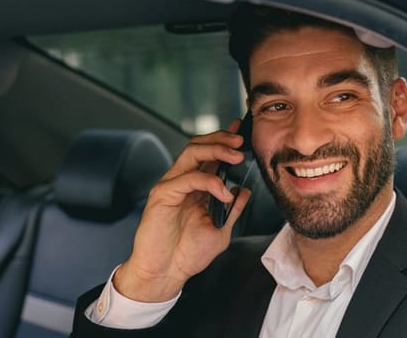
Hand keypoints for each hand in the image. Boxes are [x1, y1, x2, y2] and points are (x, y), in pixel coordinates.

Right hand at [113, 119, 252, 302]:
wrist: (166, 273)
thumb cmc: (186, 255)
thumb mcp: (220, 230)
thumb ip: (232, 210)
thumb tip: (244, 191)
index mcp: (195, 188)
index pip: (208, 155)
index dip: (224, 141)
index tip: (242, 133)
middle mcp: (181, 182)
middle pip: (198, 146)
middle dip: (221, 139)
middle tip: (240, 140)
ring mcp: (171, 186)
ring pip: (191, 153)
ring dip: (216, 150)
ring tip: (236, 156)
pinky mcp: (162, 195)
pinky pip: (187, 178)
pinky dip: (209, 181)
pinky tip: (223, 192)